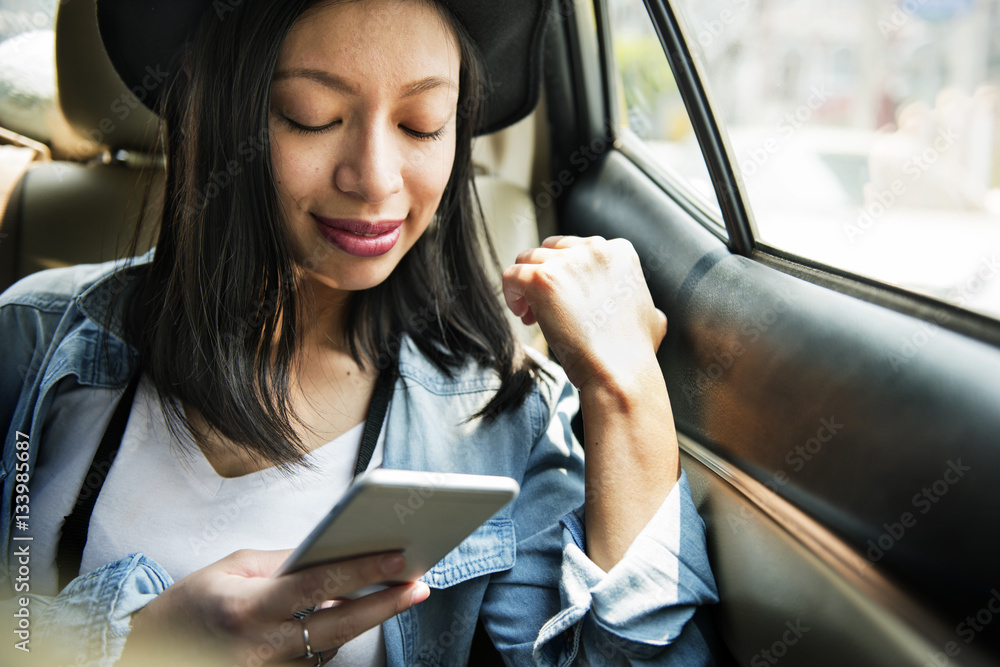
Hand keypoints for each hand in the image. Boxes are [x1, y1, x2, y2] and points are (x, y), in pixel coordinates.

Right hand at [120, 549, 427, 665]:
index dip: (362, 572)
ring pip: (333, 644)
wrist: (154, 651)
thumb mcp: (232, 567)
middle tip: (420, 584)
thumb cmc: (193, 602)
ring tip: (400, 592)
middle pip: (338, 625)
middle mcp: (261, 647)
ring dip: (366, 619)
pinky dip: (338, 634)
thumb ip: (285, 562)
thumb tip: (333, 550)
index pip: (316, 585)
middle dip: (384, 604)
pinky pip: (318, 658)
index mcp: (247, 608)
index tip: (399, 559)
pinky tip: (357, 612)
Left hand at [502, 236, 666, 390]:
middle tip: (544, 308)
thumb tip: (648, 312)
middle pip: (551, 251)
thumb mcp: (653, 317)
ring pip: (528, 260)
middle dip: (545, 276)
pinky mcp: (542, 279)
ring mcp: (567, 262)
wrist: (619, 373)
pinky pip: (512, 275)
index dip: (567, 275)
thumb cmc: (633, 354)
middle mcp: (594, 249)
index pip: (577, 249)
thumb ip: (644, 303)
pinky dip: (511, 293)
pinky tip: (522, 314)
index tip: (566, 301)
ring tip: (531, 315)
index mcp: (620, 252)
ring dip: (526, 286)